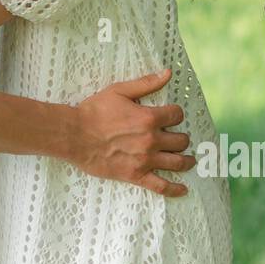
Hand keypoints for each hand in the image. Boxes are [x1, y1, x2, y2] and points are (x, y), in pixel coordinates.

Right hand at [72, 68, 194, 195]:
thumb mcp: (119, 91)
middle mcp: (151, 140)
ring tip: (190, 160)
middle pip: (181, 140)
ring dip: (187, 160)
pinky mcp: (136, 175)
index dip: (176, 114)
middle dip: (181, 137)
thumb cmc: (94, 111)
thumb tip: (168, 73)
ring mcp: (145, 160)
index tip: (172, 115)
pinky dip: (175, 189)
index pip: (177, 115)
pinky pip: (161, 186)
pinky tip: (183, 190)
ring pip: (177, 163)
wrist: (74, 135)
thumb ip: (146, 83)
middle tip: (177, 138)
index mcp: (149, 118)